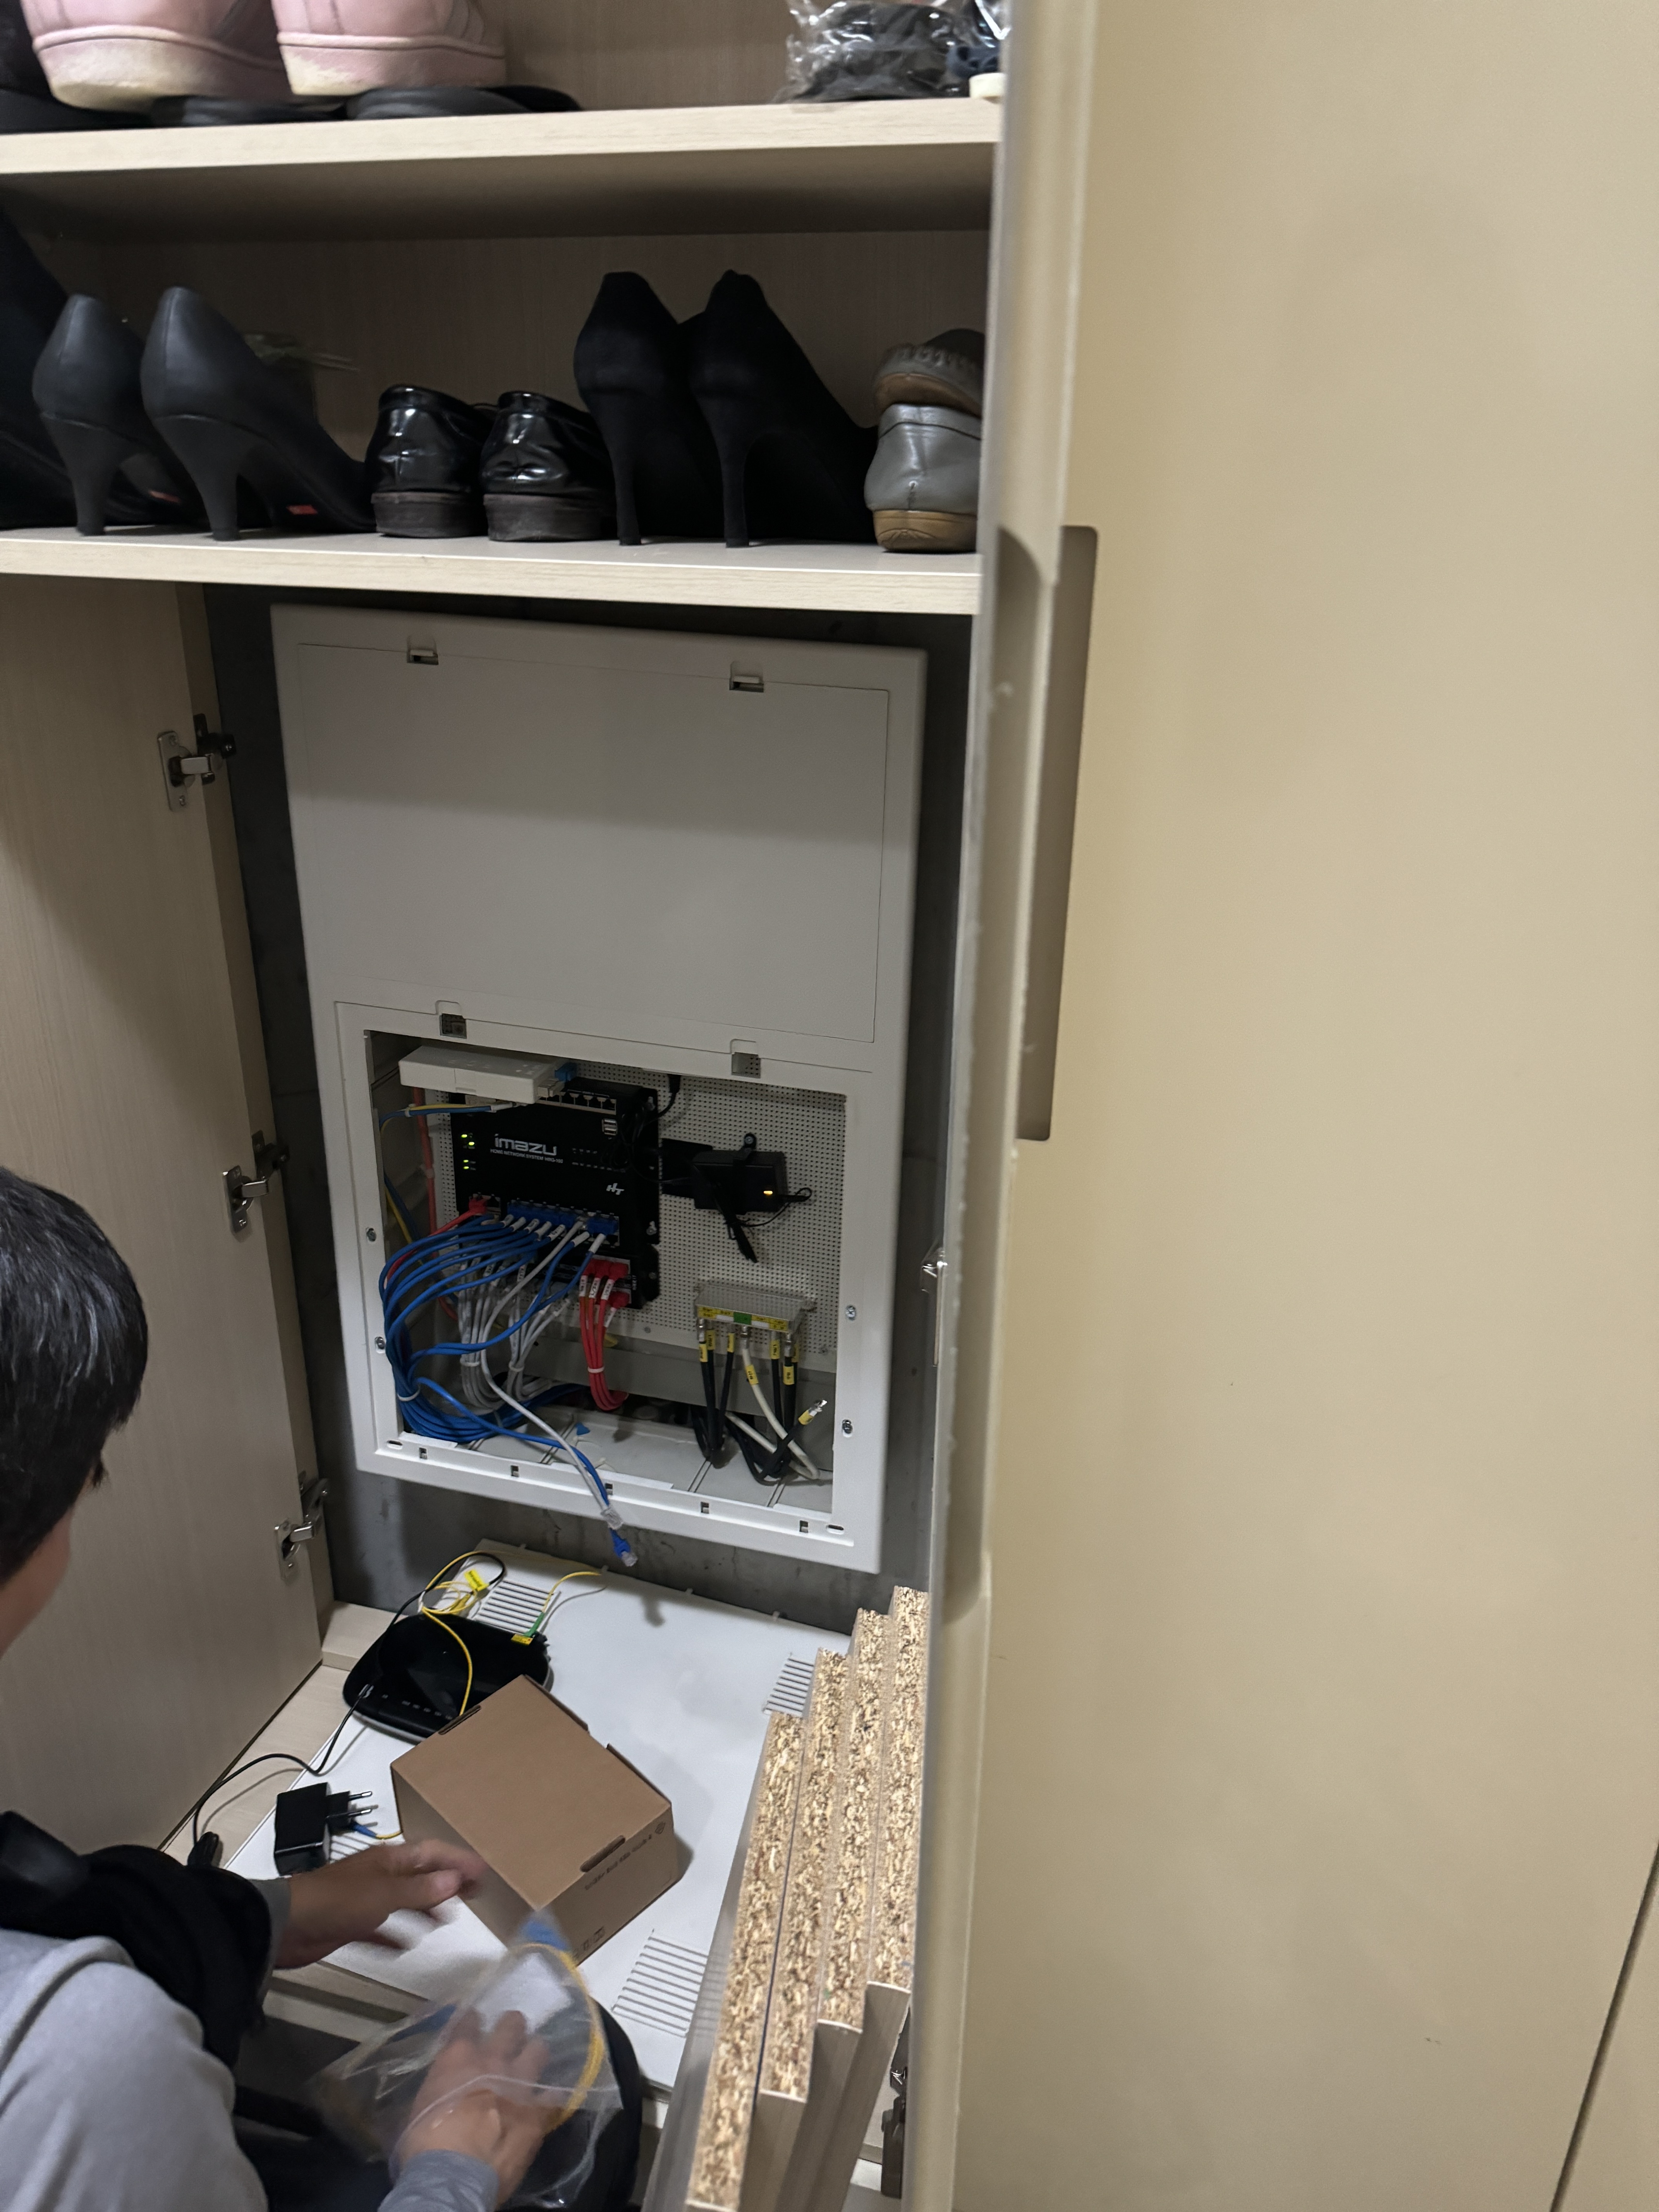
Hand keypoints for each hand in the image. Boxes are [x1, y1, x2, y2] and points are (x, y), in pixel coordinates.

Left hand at [276, 1839, 486, 1967]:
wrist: (288, 1926)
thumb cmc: (337, 1901)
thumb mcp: (384, 1894)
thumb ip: (420, 1890)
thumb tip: (455, 1880)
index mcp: (390, 1859)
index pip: (432, 1854)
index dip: (458, 1861)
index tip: (483, 1871)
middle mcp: (380, 1876)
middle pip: (421, 1875)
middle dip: (447, 1881)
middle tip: (474, 1893)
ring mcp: (366, 1900)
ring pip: (405, 1901)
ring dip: (426, 1907)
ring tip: (448, 1918)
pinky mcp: (353, 1925)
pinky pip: (382, 1929)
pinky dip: (396, 1935)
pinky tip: (407, 1947)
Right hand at [399, 2007, 552, 2198]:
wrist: (454, 2175)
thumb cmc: (424, 2143)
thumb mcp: (419, 2106)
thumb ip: (436, 2086)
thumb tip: (438, 2088)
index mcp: (460, 2057)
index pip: (469, 2021)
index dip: (472, 2020)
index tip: (474, 2023)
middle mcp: (494, 2060)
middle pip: (512, 2025)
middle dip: (512, 2026)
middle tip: (511, 2034)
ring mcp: (520, 2083)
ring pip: (538, 2049)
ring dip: (534, 2053)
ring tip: (532, 2060)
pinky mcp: (539, 2111)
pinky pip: (553, 2095)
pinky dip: (548, 2097)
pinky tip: (545, 2101)